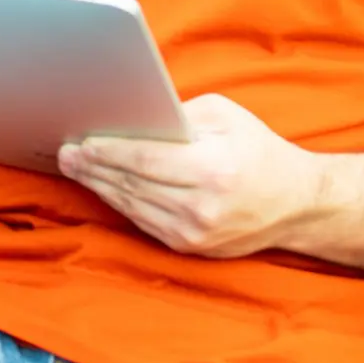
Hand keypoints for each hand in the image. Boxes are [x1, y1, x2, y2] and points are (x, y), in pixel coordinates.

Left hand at [57, 93, 318, 257]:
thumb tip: (130, 116)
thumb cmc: (257, 150)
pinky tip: (102, 185)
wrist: (297, 204)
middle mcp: (203, 207)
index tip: (80, 142)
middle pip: (132, 184)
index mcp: (213, 170)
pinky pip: (142, 220)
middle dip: (93, 167)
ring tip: (75, 166)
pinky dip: (119, 202)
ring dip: (99, 185)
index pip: (145, 160)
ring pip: (132, 205)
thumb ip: (177, 115)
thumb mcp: (224, 117)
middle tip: (66, 152)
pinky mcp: (190, 247)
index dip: (107, 152)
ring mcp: (196, 233)